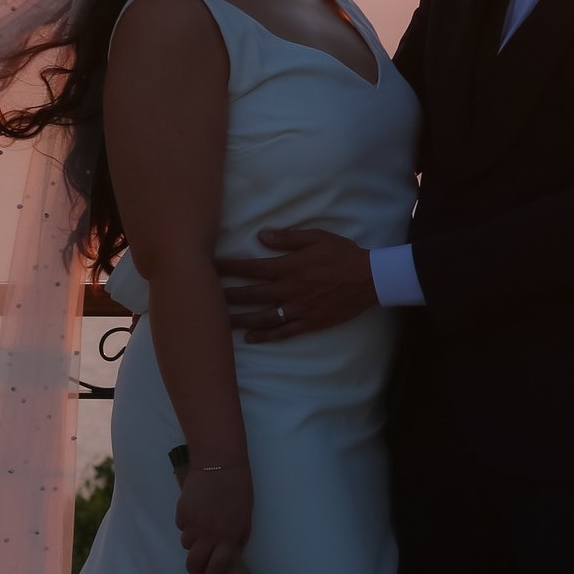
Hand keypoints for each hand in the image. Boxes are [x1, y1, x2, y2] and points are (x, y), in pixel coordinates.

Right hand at [175, 461, 253, 573]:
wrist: (219, 464)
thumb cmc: (239, 489)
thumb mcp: (246, 517)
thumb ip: (238, 538)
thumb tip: (230, 553)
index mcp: (229, 537)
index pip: (217, 568)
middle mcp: (209, 535)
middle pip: (194, 564)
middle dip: (195, 568)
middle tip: (199, 563)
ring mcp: (193, 525)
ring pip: (186, 545)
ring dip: (193, 542)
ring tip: (203, 526)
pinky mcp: (182, 513)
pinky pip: (182, 527)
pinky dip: (188, 524)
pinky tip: (197, 511)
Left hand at [219, 228, 377, 341]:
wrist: (369, 279)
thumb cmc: (342, 254)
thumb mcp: (316, 237)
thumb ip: (287, 238)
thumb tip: (260, 235)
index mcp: (289, 267)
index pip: (251, 267)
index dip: (228, 267)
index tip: (209, 267)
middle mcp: (289, 290)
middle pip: (250, 294)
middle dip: (225, 296)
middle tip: (204, 298)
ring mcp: (298, 309)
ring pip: (262, 317)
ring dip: (239, 319)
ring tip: (218, 323)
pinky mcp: (309, 323)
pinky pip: (283, 332)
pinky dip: (265, 336)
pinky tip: (249, 337)